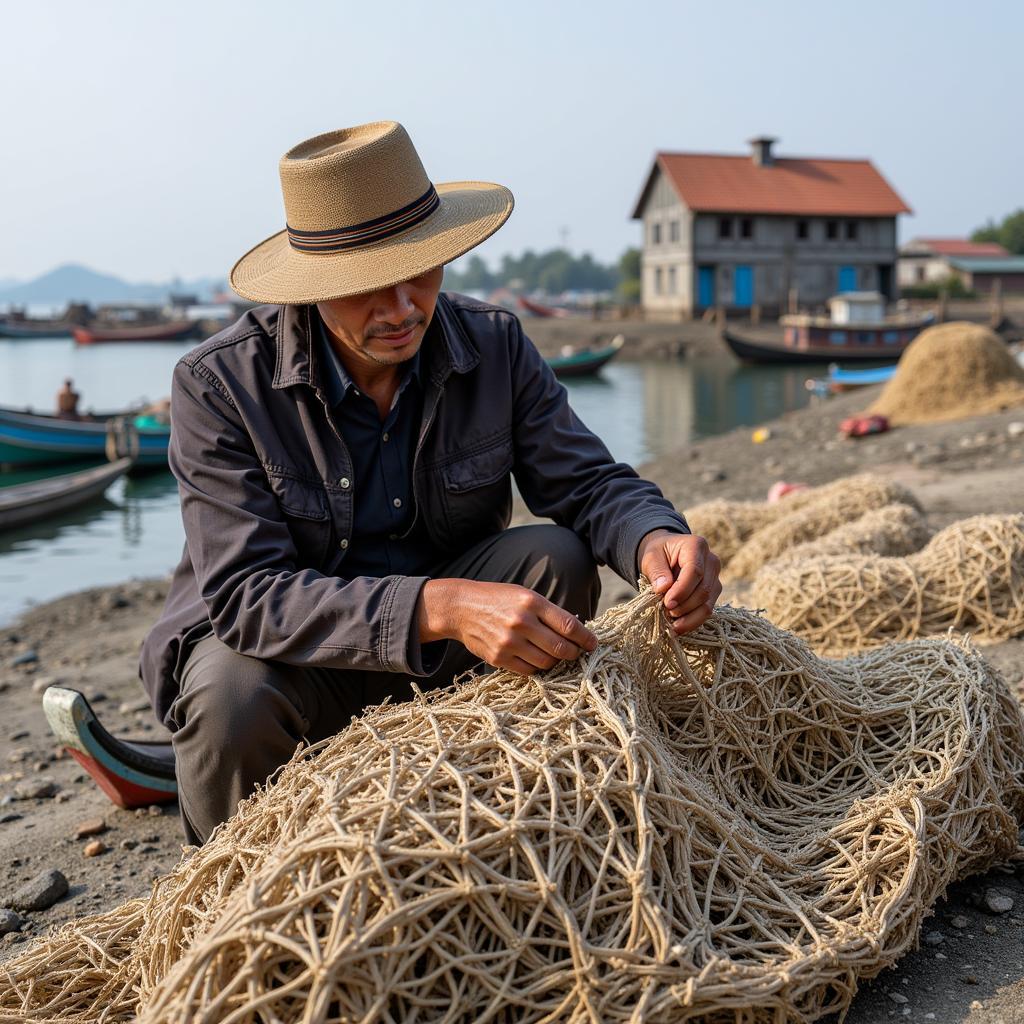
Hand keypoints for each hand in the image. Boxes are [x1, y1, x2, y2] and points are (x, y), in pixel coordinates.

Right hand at [417, 579, 597, 674]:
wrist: (461, 607)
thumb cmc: (499, 599)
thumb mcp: (524, 596)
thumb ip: (548, 612)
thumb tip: (577, 631)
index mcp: (531, 602)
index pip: (569, 626)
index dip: (586, 638)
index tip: (593, 644)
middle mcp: (521, 622)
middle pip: (561, 648)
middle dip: (574, 654)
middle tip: (576, 653)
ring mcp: (509, 642)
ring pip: (547, 662)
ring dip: (556, 662)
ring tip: (555, 655)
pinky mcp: (499, 658)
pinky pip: (529, 670)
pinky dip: (537, 667)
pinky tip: (536, 658)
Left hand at [637, 530, 721, 633]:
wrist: (667, 555)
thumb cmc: (659, 554)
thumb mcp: (651, 557)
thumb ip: (656, 570)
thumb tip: (663, 588)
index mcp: (697, 546)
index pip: (695, 571)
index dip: (682, 590)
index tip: (667, 603)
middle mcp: (711, 561)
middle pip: (703, 590)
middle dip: (683, 606)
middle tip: (665, 613)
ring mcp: (715, 578)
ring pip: (707, 604)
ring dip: (688, 617)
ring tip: (670, 624)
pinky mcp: (714, 593)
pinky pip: (707, 611)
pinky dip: (692, 621)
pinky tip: (678, 627)